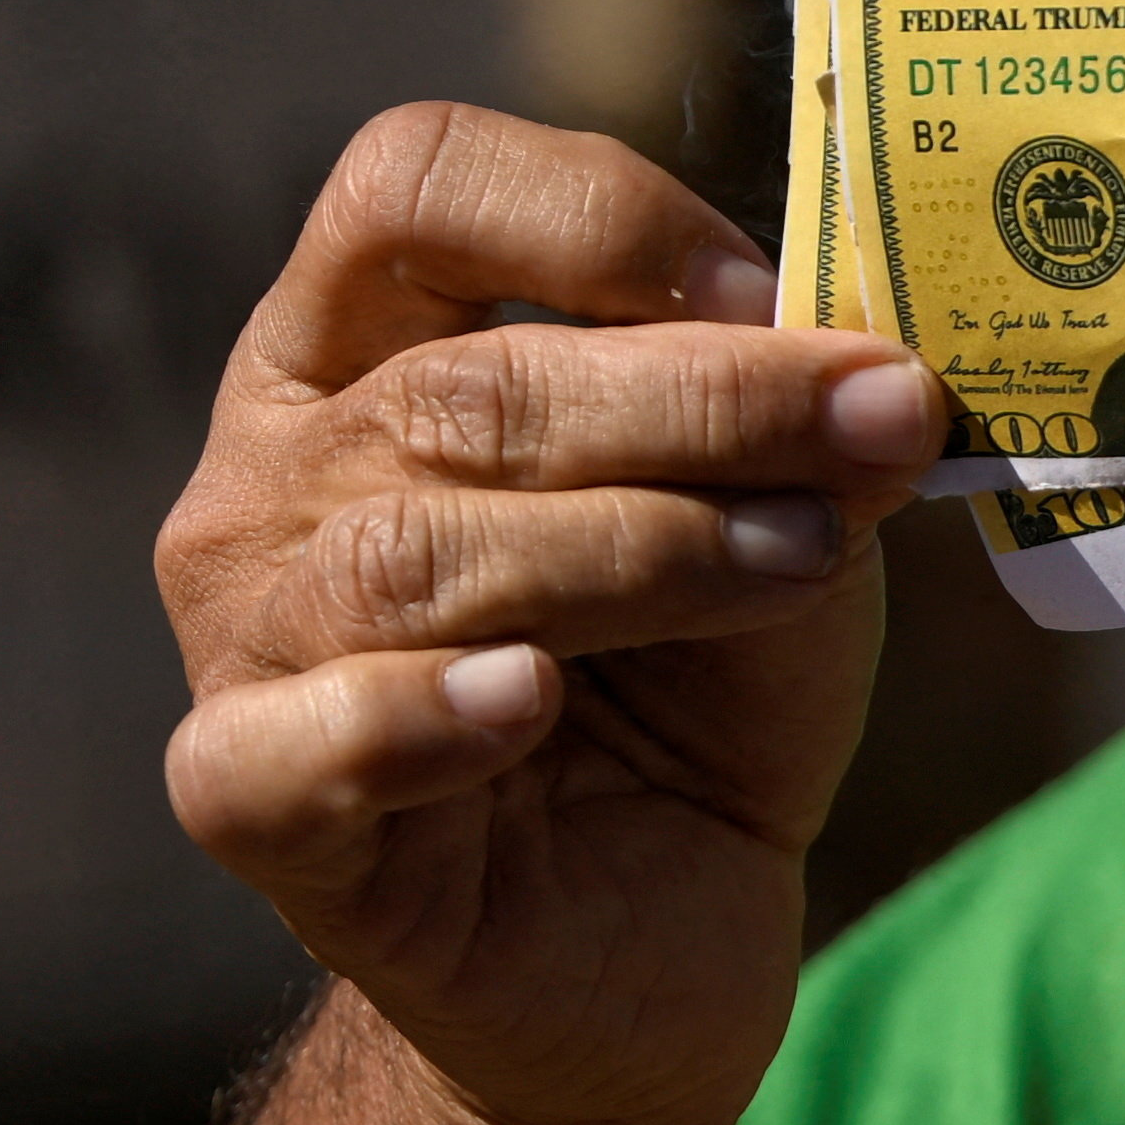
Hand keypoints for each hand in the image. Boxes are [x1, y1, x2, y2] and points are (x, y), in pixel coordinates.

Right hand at [154, 108, 949, 1124]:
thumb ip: (799, 442)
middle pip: (460, 386)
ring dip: (639, 549)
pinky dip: (416, 715)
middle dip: (699, 400)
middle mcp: (273, 472)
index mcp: (372, 349)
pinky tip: (525, 702)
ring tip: (799, 562)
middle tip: (882, 423)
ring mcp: (243, 638)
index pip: (410, 188)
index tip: (769, 286)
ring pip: (412, 555)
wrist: (652, 936)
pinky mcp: (254, 803)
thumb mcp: (783, 530)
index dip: (592, 213)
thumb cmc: (702, 691)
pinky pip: (293, 745)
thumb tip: (880, 378)